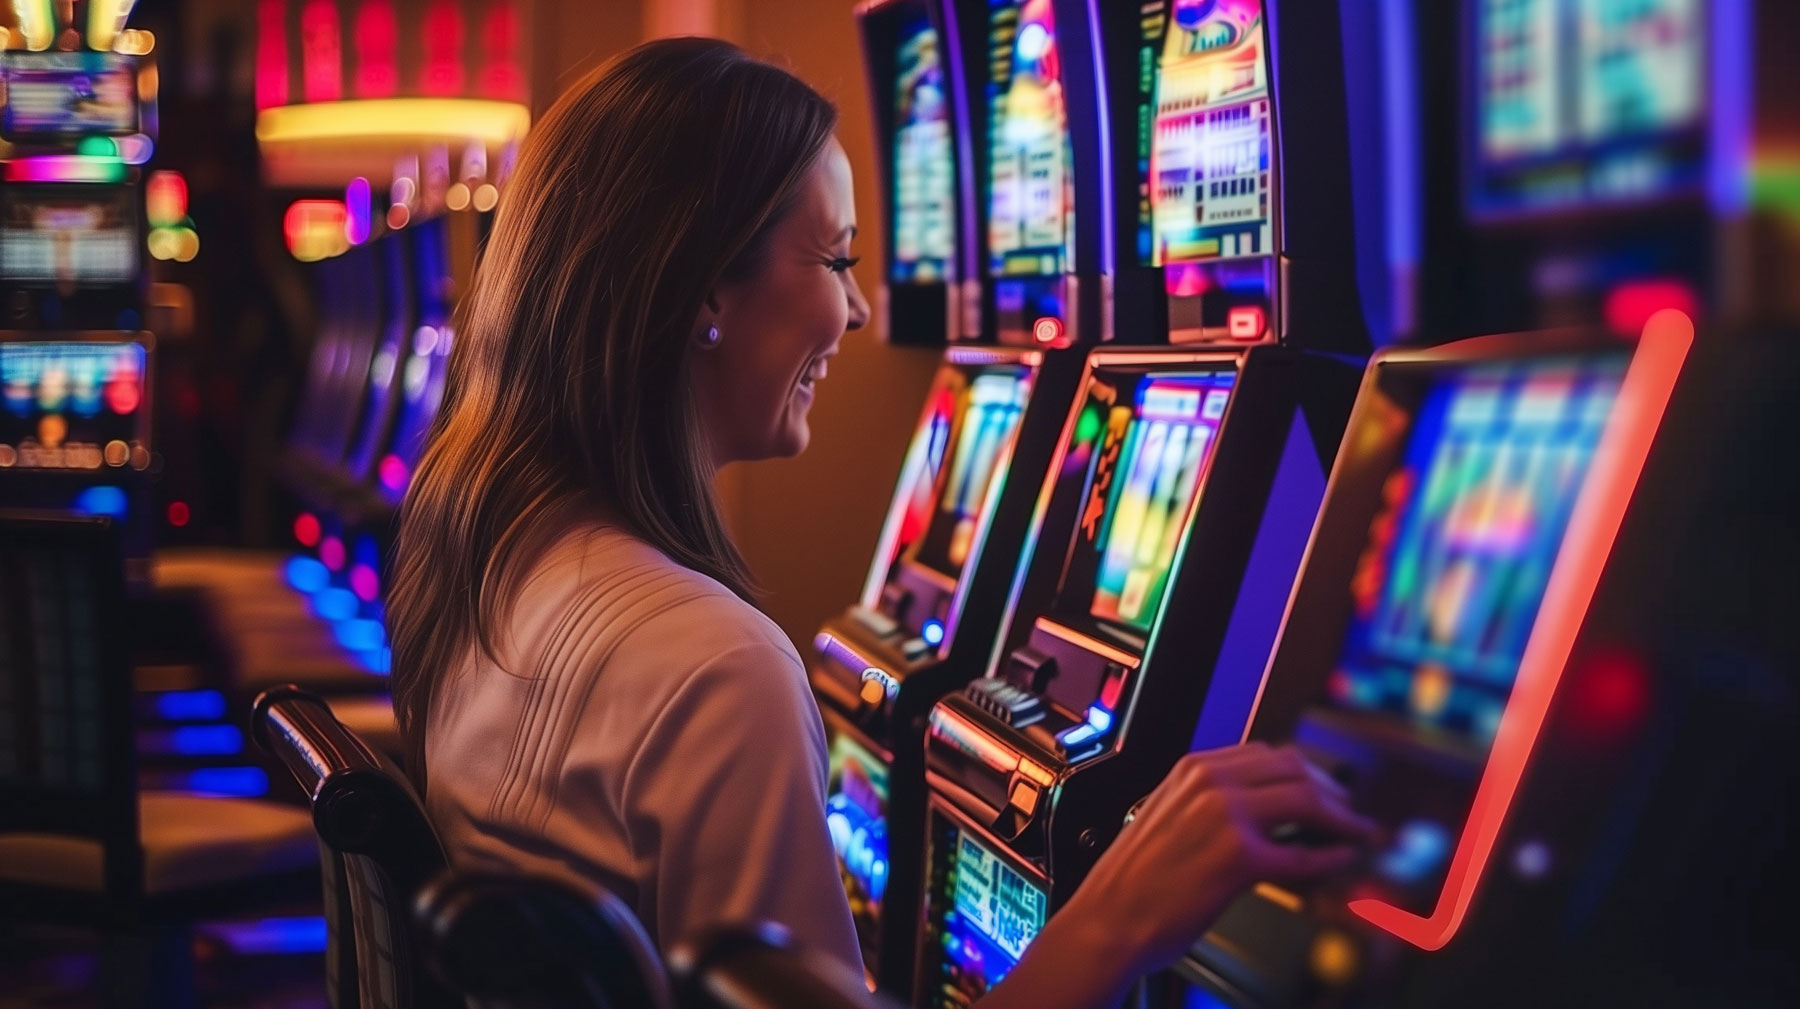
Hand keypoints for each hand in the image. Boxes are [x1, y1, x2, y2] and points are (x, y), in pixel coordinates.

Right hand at [1057, 743, 1378, 975]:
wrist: (1108, 920)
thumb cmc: (1133, 881)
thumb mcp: (1167, 818)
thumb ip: (1209, 804)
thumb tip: (1263, 812)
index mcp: (1191, 770)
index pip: (1266, 754)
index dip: (1304, 771)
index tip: (1323, 787)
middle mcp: (1210, 784)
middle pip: (1294, 768)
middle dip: (1332, 789)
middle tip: (1350, 810)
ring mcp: (1226, 817)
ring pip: (1306, 799)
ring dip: (1341, 817)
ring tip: (1357, 832)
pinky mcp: (1239, 858)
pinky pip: (1302, 852)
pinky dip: (1330, 856)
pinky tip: (1339, 859)